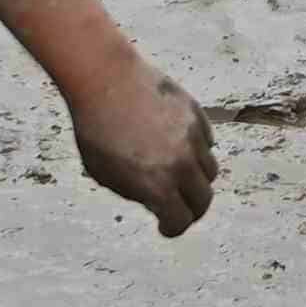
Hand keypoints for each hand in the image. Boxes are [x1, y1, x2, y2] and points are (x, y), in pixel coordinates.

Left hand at [70, 67, 219, 237]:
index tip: (167, 227)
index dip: (173, 228)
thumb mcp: (106, 173)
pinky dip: (197, 149)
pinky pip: (207, 142)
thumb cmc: (96, 128)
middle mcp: (180, 164)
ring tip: (177, 173)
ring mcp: (192, 138)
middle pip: (202, 200)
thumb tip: (157, 199)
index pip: (180, 221)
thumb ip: (137, 191)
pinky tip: (178, 145)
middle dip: (191, 209)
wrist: (104, 78)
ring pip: (209, 171)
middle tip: (180, 207)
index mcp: (157, 185)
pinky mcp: (197, 115)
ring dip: (195, 178)